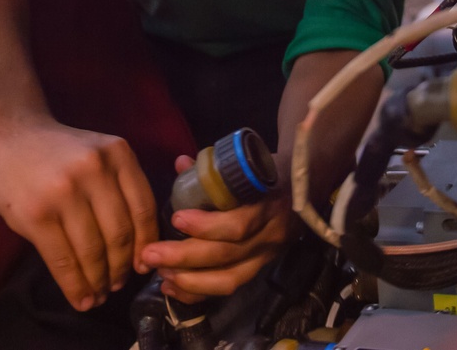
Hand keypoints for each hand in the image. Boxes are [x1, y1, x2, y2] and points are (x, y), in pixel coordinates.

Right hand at [0, 115, 157, 310]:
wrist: (8, 133)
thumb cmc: (59, 151)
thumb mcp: (99, 155)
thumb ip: (119, 187)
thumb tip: (139, 244)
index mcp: (118, 154)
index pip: (144, 208)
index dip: (146, 243)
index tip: (143, 265)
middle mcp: (95, 170)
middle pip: (120, 233)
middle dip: (122, 267)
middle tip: (119, 285)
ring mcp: (65, 192)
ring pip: (93, 250)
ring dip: (99, 280)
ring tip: (99, 294)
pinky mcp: (36, 214)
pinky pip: (63, 259)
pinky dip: (75, 285)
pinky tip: (80, 298)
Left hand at [140, 155, 295, 303]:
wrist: (305, 187)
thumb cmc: (270, 173)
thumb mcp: (248, 165)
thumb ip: (215, 168)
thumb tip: (180, 163)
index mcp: (268, 205)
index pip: (239, 225)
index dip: (206, 226)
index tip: (176, 218)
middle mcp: (269, 236)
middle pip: (226, 256)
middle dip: (184, 257)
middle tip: (151, 254)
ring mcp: (265, 257)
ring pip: (228, 280)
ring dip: (189, 280)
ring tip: (159, 273)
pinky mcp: (259, 270)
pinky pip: (228, 289)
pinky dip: (198, 293)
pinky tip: (172, 288)